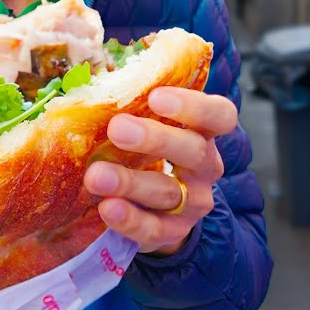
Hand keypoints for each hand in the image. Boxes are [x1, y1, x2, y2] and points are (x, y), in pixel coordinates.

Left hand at [83, 86, 238, 255]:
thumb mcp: (146, 124)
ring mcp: (194, 202)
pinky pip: (154, 229)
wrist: (156, 209)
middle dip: (156, 138)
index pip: (219, 115)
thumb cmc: (145, 151)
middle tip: (117, 128)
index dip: (193, 105)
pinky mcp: (173, 233)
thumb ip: (131, 102)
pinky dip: (130, 219)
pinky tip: (108, 208)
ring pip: (168, 192)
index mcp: (203, 132)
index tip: (156, 97)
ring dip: (131, 182)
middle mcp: (206, 166)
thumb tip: (89, 76)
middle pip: (194, 150)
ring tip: (96, 175)